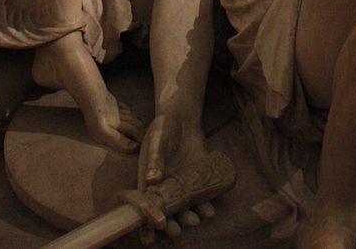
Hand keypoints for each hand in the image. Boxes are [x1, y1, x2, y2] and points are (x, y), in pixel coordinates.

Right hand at [135, 115, 217, 242]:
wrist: (184, 119)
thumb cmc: (163, 128)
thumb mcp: (156, 142)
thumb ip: (155, 160)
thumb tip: (152, 180)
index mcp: (148, 183)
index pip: (145, 208)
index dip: (145, 225)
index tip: (149, 239)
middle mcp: (165, 190)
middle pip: (166, 214)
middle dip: (171, 226)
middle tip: (175, 231)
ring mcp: (182, 188)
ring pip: (184, 211)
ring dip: (189, 219)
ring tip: (195, 220)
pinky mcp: (197, 183)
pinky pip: (201, 200)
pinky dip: (205, 207)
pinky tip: (210, 210)